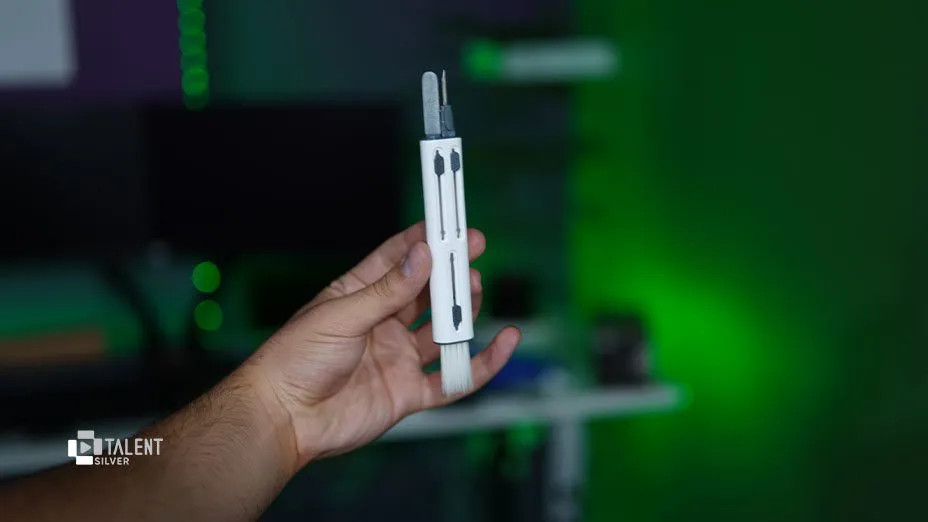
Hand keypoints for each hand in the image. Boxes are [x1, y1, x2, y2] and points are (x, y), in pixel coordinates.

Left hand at [249, 222, 520, 466]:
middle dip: (451, 273)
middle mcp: (382, 324)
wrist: (284, 420)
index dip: (425, 240)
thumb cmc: (295, 359)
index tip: (452, 223)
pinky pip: (453, 378)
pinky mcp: (408, 393)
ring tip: (477, 288)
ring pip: (443, 331)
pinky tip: (503, 342)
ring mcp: (397, 358)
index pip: (398, 259)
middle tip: (473, 253)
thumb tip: (422, 255)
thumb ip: (388, 291)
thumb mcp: (342, 315)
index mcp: (359, 296)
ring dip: (463, 311)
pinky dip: (481, 363)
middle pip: (426, 293)